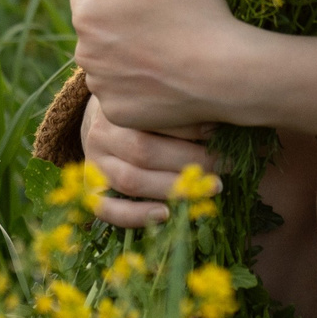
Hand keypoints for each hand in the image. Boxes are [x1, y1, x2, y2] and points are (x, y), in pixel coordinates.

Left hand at [58, 0, 269, 130]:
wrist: (227, 74)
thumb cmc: (196, 16)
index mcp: (88, 14)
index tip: (149, 0)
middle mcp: (83, 53)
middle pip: (93, 28)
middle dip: (117, 22)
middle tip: (162, 26)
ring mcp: (99, 87)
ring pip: (105, 60)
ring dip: (124, 54)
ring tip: (166, 54)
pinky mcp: (117, 114)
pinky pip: (117, 91)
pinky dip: (135, 85)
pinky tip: (163, 80)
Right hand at [79, 93, 217, 228]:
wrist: (102, 121)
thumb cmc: (143, 111)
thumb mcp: (156, 101)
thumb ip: (182, 110)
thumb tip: (225, 123)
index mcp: (118, 105)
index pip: (153, 117)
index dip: (190, 126)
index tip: (220, 131)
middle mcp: (101, 133)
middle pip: (144, 151)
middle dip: (190, 160)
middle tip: (227, 165)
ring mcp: (93, 163)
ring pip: (130, 180)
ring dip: (173, 188)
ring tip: (209, 189)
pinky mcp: (90, 190)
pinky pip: (108, 210)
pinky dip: (136, 216)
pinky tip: (166, 214)